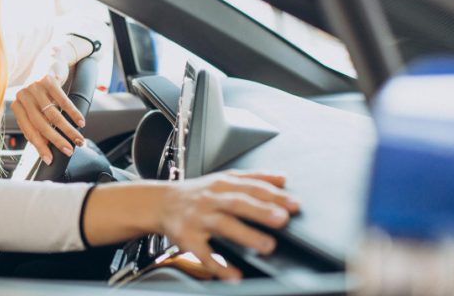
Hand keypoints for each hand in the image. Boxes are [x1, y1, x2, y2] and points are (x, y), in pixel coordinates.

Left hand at [10, 72, 85, 164]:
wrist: (48, 62)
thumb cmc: (42, 91)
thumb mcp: (36, 107)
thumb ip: (38, 124)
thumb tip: (45, 148)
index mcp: (17, 106)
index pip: (28, 130)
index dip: (39, 146)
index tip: (50, 159)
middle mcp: (23, 96)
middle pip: (41, 124)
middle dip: (56, 140)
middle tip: (69, 151)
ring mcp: (34, 87)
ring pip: (53, 114)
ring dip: (68, 129)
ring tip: (79, 139)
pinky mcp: (47, 79)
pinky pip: (63, 100)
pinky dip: (73, 113)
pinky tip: (81, 122)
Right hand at [158, 170, 299, 280]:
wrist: (159, 203)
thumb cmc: (196, 193)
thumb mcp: (222, 178)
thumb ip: (252, 178)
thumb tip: (282, 179)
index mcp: (221, 184)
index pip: (250, 186)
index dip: (273, 194)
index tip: (293, 203)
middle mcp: (210, 199)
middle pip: (237, 202)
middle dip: (260, 210)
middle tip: (282, 219)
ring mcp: (198, 219)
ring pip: (223, 225)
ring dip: (245, 235)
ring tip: (267, 246)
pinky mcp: (187, 239)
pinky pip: (204, 254)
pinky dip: (219, 266)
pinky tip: (235, 275)